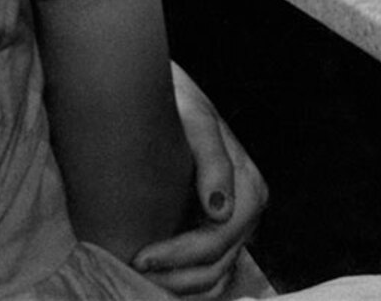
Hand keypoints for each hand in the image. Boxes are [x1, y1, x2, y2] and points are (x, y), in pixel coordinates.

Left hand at [133, 67, 268, 297]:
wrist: (174, 99)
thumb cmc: (182, 107)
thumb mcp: (197, 122)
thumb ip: (214, 161)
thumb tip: (220, 210)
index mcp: (249, 189)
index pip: (215, 242)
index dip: (178, 257)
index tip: (138, 257)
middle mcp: (245, 214)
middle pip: (214, 267)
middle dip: (173, 278)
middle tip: (130, 271)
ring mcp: (232, 227)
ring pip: (213, 279)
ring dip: (178, 288)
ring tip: (138, 281)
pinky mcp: (214, 234)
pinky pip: (207, 275)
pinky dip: (184, 285)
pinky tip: (154, 278)